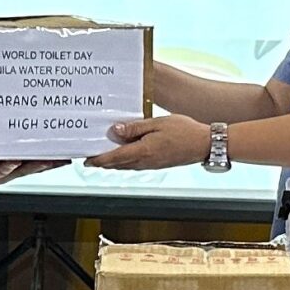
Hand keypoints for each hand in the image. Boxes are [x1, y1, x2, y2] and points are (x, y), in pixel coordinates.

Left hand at [87, 115, 213, 171]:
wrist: (204, 144)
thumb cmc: (184, 131)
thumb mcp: (157, 123)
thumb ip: (135, 128)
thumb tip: (115, 131)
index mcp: (142, 151)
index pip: (113, 158)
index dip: (98, 160)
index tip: (86, 159)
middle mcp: (144, 162)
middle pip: (117, 165)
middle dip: (102, 162)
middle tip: (89, 158)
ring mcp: (151, 165)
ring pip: (125, 166)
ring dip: (112, 163)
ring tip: (102, 155)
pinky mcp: (156, 164)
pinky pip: (135, 165)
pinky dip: (125, 161)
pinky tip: (123, 154)